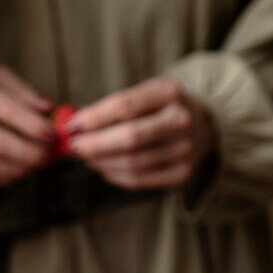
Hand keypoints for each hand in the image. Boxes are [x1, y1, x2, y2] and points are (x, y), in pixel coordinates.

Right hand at [0, 56, 53, 186]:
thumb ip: (22, 92)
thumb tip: (50, 111)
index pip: (4, 111)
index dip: (33, 127)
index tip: (53, 135)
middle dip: (29, 154)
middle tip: (49, 156)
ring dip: (19, 170)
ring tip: (37, 164)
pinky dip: (4, 177)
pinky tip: (18, 170)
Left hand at [67, 78, 214, 190]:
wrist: (202, 125)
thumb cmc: (159, 109)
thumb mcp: (144, 95)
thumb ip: (111, 109)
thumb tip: (72, 126)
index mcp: (170, 92)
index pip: (125, 106)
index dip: (94, 118)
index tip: (70, 126)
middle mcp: (181, 120)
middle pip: (130, 138)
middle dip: (95, 144)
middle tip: (73, 147)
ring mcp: (184, 149)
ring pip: (132, 163)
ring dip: (101, 162)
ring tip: (86, 157)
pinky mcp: (182, 174)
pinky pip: (139, 181)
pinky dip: (115, 176)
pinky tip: (104, 168)